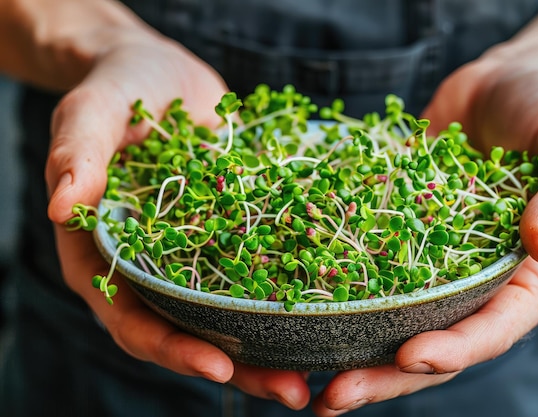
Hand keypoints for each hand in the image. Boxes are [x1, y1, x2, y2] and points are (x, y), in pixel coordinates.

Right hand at [45, 29, 310, 409]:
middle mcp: (151, 266)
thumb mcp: (92, 111)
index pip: (131, 317)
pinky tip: (327, 311)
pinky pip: (256, 272)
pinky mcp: (231, 233)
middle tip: (292, 390)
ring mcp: (194, 253)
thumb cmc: (118, 89)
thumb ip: (78, 155)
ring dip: (270, 347)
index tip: (219, 366)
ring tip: (320, 371)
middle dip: (238, 367)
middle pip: (188, 332)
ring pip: (228, 314)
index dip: (170, 346)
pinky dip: (285, 296)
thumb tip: (62, 206)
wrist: (162, 73)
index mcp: (105, 254)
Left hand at [312, 42, 537, 415]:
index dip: (453, 349)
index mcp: (524, 277)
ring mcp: (432, 260)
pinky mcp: (399, 233)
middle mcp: (474, 280)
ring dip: (350, 347)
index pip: (492, 329)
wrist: (504, 83)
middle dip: (385, 374)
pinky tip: (291, 304)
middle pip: (431, 341)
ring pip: (390, 316)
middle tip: (333, 398)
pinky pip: (368, 265)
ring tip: (301, 373)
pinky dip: (335, 287)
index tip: (408, 356)